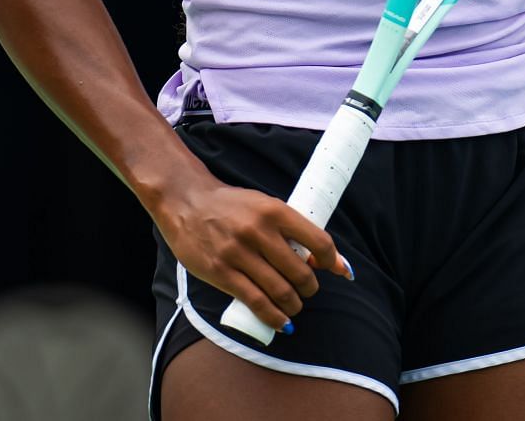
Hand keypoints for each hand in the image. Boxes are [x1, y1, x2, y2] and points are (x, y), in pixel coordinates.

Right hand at [149, 176, 351, 331]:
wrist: (186, 201)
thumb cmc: (231, 206)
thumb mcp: (264, 205)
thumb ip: (291, 228)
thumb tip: (323, 259)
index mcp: (275, 211)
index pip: (318, 241)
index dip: (333, 260)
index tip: (337, 270)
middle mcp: (258, 231)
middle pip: (300, 272)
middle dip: (310, 287)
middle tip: (308, 290)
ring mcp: (238, 253)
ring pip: (280, 290)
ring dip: (294, 304)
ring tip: (294, 306)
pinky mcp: (220, 272)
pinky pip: (255, 301)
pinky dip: (273, 316)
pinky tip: (282, 322)